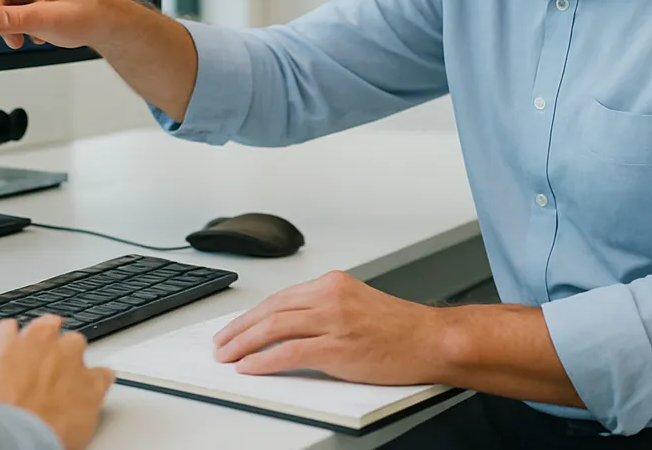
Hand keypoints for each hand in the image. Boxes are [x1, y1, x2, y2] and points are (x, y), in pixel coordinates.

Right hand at [0, 0, 112, 49]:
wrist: (102, 23)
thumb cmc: (87, 12)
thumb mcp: (53, 18)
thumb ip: (19, 19)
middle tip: (19, 36)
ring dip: (8, 26)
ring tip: (36, 32)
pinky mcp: (21, 1)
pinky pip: (3, 17)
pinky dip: (16, 28)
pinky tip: (37, 31)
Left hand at [0, 316, 113, 449]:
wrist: (5, 439)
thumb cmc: (39, 441)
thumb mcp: (76, 435)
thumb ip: (83, 411)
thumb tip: (76, 417)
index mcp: (90, 383)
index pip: (101, 375)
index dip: (87, 381)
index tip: (78, 389)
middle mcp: (68, 354)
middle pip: (73, 344)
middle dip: (62, 357)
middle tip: (46, 380)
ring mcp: (37, 343)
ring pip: (44, 326)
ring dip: (38, 338)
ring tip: (27, 353)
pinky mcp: (5, 342)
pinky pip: (6, 330)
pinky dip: (3, 338)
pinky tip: (0, 348)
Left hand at [213, 271, 446, 384]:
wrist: (430, 339)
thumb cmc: (399, 328)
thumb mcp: (356, 303)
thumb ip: (325, 308)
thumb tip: (290, 326)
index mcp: (332, 283)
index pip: (280, 297)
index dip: (252, 314)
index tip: (235, 327)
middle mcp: (330, 295)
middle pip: (272, 309)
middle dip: (240, 328)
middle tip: (221, 343)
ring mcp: (333, 320)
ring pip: (275, 327)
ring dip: (244, 343)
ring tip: (227, 356)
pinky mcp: (338, 347)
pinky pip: (290, 352)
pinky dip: (264, 360)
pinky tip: (249, 368)